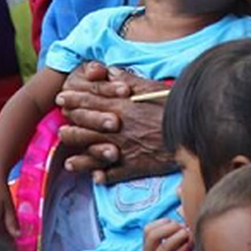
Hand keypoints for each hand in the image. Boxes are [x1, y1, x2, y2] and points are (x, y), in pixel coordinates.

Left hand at [56, 62, 173, 183]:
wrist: (191, 130)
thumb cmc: (172, 105)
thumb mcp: (150, 86)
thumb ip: (127, 78)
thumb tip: (108, 71)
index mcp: (120, 106)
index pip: (90, 101)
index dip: (73, 99)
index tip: (60, 98)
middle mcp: (117, 128)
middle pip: (87, 126)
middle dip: (71, 125)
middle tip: (59, 126)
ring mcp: (124, 149)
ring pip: (94, 153)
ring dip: (80, 156)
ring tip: (68, 160)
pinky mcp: (135, 165)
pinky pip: (114, 173)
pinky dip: (103, 176)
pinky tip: (95, 178)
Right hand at [141, 218, 192, 250]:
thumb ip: (180, 245)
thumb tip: (188, 227)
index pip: (148, 230)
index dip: (163, 223)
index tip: (178, 224)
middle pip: (151, 234)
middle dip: (169, 227)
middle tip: (184, 229)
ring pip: (163, 246)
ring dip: (178, 237)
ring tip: (189, 235)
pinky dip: (182, 249)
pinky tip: (190, 246)